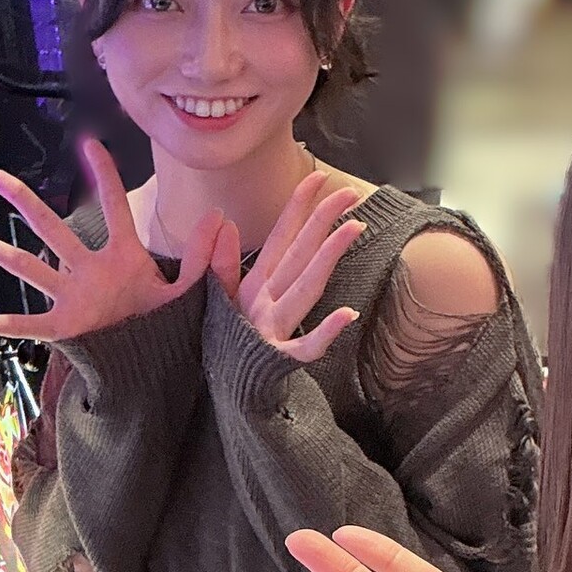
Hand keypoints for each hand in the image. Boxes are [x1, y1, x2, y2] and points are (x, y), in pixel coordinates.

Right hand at [0, 138, 230, 341]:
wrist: (162, 373)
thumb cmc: (173, 330)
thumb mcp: (193, 294)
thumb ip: (205, 258)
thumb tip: (220, 217)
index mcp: (124, 258)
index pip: (113, 208)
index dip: (102, 176)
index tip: (88, 143)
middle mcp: (90, 272)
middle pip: (53, 229)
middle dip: (26, 202)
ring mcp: (72, 298)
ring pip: (30, 267)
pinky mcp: (62, 328)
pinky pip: (19, 325)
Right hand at [214, 171, 366, 362]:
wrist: (220, 392)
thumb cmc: (225, 343)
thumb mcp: (216, 300)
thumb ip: (220, 263)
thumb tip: (226, 223)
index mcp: (252, 285)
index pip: (279, 238)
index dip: (298, 207)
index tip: (318, 178)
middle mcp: (263, 301)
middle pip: (298, 255)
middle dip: (322, 221)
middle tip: (348, 194)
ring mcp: (272, 329)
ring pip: (304, 288)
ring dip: (327, 258)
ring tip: (355, 229)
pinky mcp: (279, 360)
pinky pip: (305, 348)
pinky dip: (325, 333)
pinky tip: (348, 315)